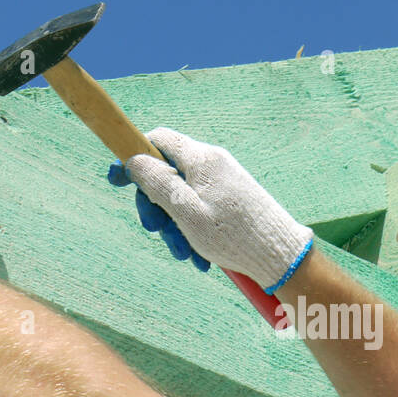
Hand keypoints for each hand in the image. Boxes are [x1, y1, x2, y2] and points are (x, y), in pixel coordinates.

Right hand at [109, 128, 312, 293]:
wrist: (279, 255)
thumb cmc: (232, 235)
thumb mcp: (185, 211)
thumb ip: (157, 183)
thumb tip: (133, 159)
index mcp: (201, 159)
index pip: (158, 140)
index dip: (133, 157)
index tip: (118, 181)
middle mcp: (213, 163)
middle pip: (167, 172)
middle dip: (155, 205)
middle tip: (154, 231)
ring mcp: (224, 181)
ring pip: (182, 196)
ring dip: (175, 225)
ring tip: (185, 254)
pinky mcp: (232, 199)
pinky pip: (201, 209)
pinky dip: (193, 230)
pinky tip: (199, 256)